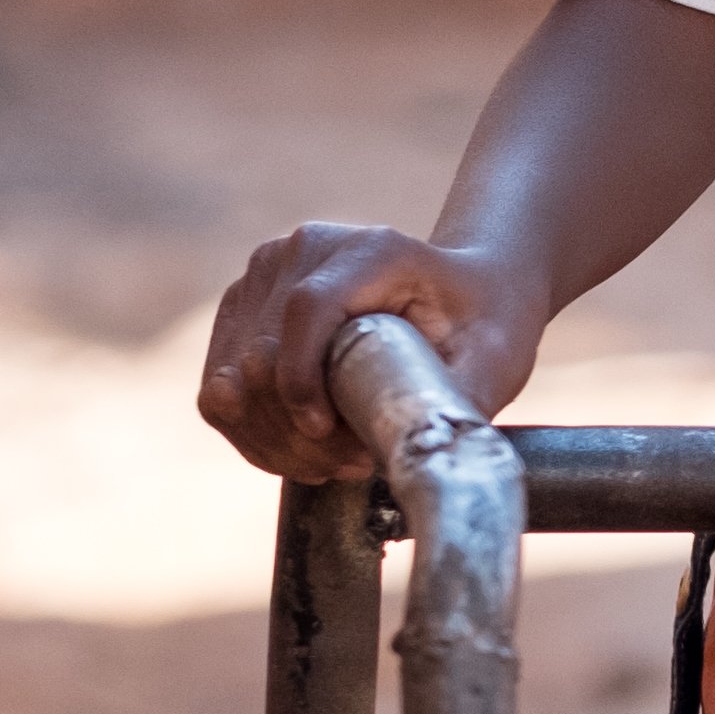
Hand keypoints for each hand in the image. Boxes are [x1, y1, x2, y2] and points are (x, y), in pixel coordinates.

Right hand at [196, 222, 546, 483]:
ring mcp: (263, 276)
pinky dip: (253, 435)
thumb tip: (418, 453)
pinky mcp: (241, 309)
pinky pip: (219, 394)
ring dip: (274, 441)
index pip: (305, 309)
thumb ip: (459, 400)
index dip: (302, 382)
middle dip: (298, 431)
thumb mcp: (495, 361)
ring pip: (228, 382)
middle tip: (353, 464)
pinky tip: (302, 453)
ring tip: (333, 463)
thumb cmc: (483, 326)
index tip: (326, 435)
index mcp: (373, 250)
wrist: (464, 293)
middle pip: (258, 355)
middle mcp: (305, 250)